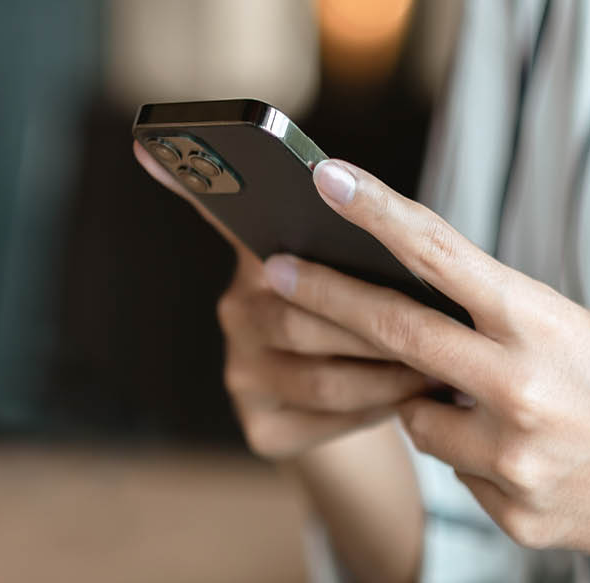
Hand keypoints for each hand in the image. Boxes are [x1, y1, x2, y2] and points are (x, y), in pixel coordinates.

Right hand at [132, 142, 431, 460]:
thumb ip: (365, 247)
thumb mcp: (372, 276)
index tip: (150, 146)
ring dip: (386, 374)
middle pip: (297, 314)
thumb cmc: (375, 325)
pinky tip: (408, 401)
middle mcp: (236, 313)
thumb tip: (386, 218)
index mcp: (259, 259)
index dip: (191, 187)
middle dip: (373, 325)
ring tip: (440, 370)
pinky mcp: (261, 429)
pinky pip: (327, 419)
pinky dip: (376, 410)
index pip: (221, 214)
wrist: (361, 413)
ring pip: (320, 375)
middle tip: (438, 330)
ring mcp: (241, 375)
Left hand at [262, 158, 589, 573]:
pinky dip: (480, 461)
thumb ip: (508, 332)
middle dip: (325, 301)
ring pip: (420, 423)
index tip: (324, 184)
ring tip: (506, 409)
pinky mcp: (515, 516)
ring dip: (435, 408)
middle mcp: (520, 390)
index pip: (440, 256)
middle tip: (275, 276)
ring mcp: (513, 461)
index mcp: (546, 324)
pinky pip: (461, 476)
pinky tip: (538, 460)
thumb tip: (424, 343)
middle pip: (393, 337)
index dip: (374, 215)